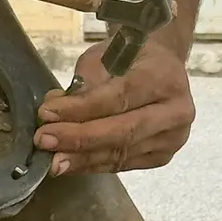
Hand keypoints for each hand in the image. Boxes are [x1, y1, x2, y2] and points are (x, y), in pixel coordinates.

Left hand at [35, 34, 194, 174]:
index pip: (119, 98)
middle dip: (79, 138)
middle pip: (123, 131)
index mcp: (164, 77)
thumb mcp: (106, 56)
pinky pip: (124, 164)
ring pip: (122, 153)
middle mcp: (176, 110)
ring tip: (53, 159)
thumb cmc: (132, 57)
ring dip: (82, 158)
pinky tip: (72, 163)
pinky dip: (94, 164)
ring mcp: (173, 137)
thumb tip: (53, 112)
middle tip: (45, 140)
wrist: (164, 68)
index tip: (47, 114)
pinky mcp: (164, 156)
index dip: (81, 109)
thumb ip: (84, 83)